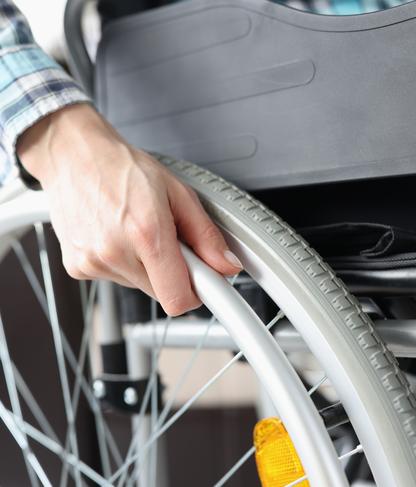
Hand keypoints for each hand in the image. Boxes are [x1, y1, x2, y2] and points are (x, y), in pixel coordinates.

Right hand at [17, 104, 241, 315]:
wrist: (74, 157)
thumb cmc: (123, 169)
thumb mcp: (179, 194)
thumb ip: (206, 236)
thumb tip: (226, 264)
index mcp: (146, 234)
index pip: (178, 299)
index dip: (197, 292)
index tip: (206, 282)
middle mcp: (116, 253)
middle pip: (163, 292)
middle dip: (174, 272)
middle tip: (169, 239)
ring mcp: (93, 263)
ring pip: (141, 286)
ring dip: (149, 266)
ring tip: (139, 231)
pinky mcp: (77, 268)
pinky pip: (117, 279)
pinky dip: (125, 263)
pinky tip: (118, 235)